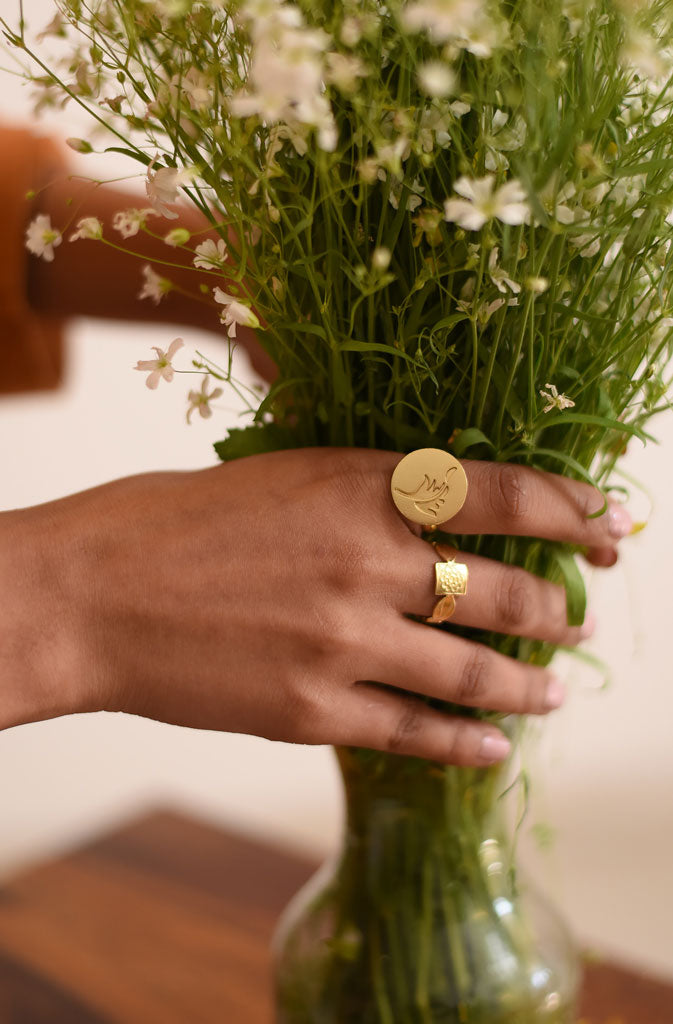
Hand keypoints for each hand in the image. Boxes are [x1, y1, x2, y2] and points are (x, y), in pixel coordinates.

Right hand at [0, 449, 628, 764]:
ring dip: (528, 687)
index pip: (503, 493)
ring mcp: (345, 642)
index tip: (607, 526)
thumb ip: (368, 494)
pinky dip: (466, 747)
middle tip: (576, 618)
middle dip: (557, 608)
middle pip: (506, 592)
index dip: (571, 510)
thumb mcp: (286, 475)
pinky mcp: (312, 709)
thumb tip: (443, 514)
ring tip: (553, 694)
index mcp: (360, 487)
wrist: (95, 593)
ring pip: (474, 675)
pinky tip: (493, 752)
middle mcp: (367, 563)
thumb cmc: (180, 522)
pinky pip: (415, 735)